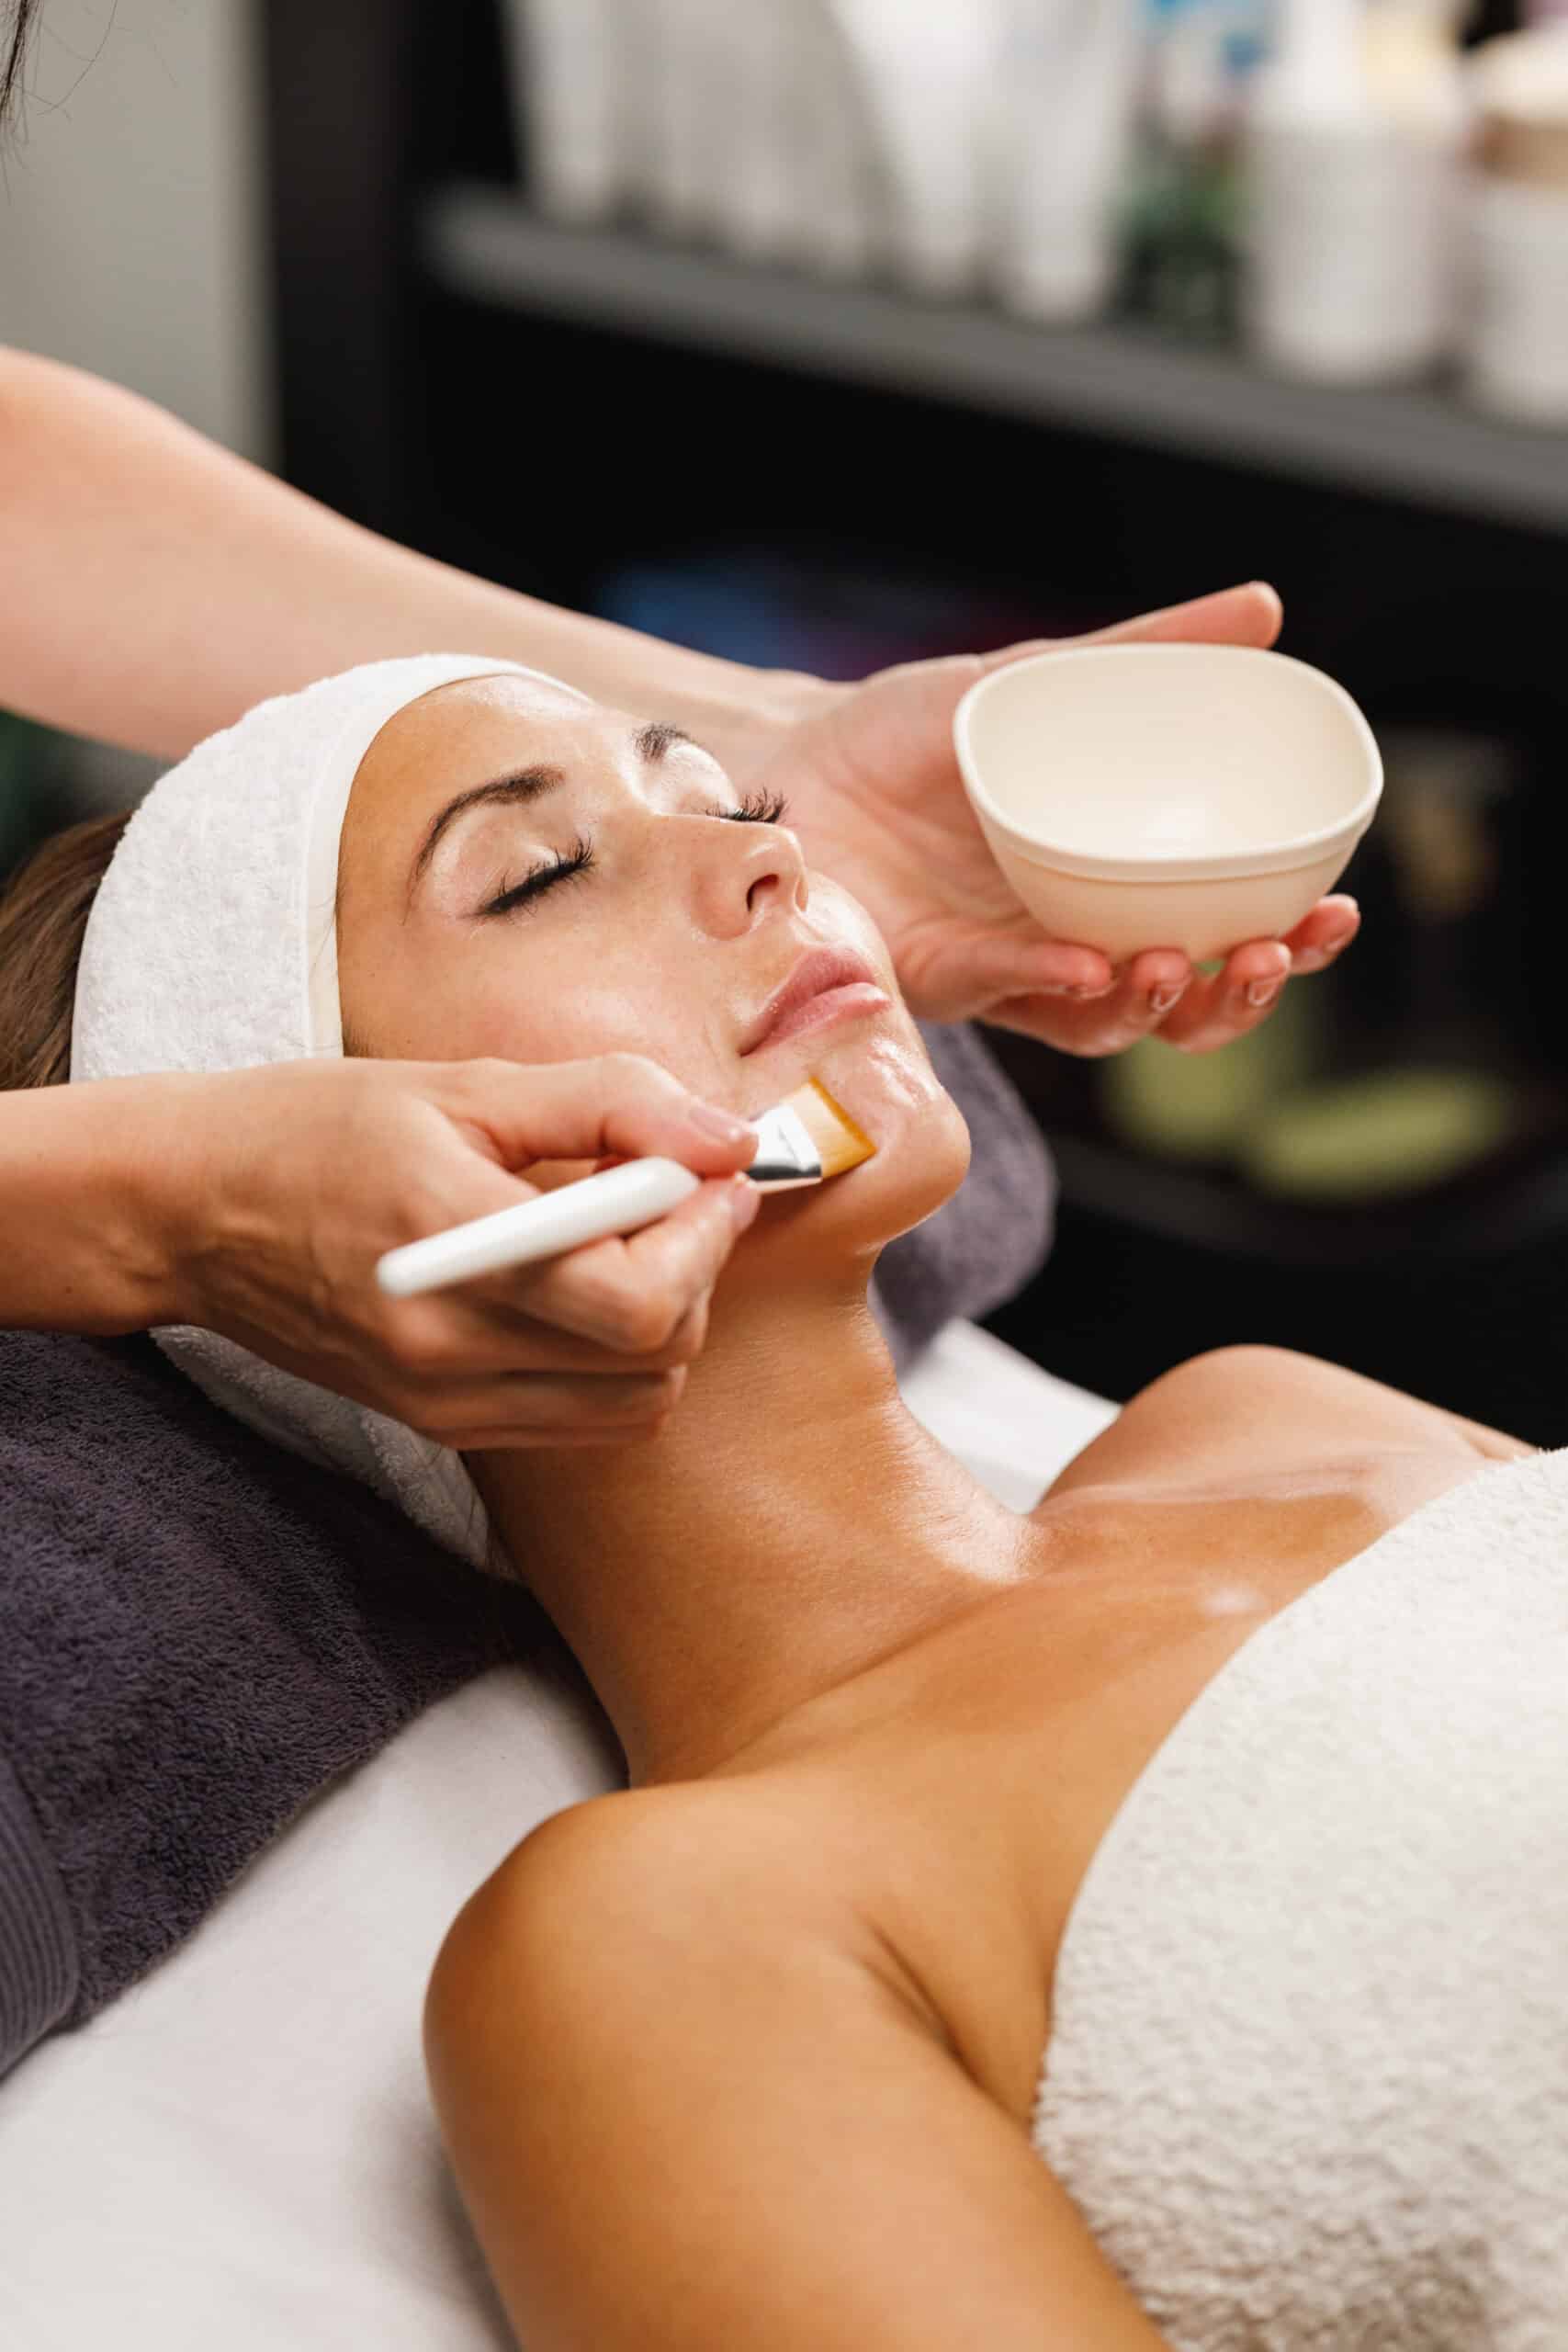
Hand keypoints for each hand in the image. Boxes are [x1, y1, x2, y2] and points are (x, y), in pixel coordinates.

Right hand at [160, 1055, 758, 1447]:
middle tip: (670, 1193)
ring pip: (635, 1403)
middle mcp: (448, 1348)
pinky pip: (581, 1420)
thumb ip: (611, 1105)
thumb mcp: (465, 1085)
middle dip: (694, 1270)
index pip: (637, 1298)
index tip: (710, 1172)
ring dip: (662, 1322)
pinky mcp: (439, 1425)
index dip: (704, 1236)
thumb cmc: (318, 1129)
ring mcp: (442, 1400)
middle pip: (655, 1357)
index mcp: (454, 1246)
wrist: (189, 1213)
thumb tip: (730, 1138)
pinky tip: (576, 1286)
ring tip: (619, 1239)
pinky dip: (613, 1362)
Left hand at [739, 583, 1359, 1056]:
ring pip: (1103, 1023)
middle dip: (1240, 996)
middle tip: (1276, 954)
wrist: (788, 756)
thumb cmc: (912, 732)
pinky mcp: (934, 975)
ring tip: (1182, 964)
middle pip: (1178, 1002)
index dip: (1286, 942)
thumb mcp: (1038, 678)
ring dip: (1155, 1005)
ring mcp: (1002, 966)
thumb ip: (1147, 653)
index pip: (1220, 934)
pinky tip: (1090, 961)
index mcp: (1109, 882)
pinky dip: (1054, 978)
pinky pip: (1008, 991)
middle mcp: (1065, 937)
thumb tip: (1267, 610)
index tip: (1333, 911)